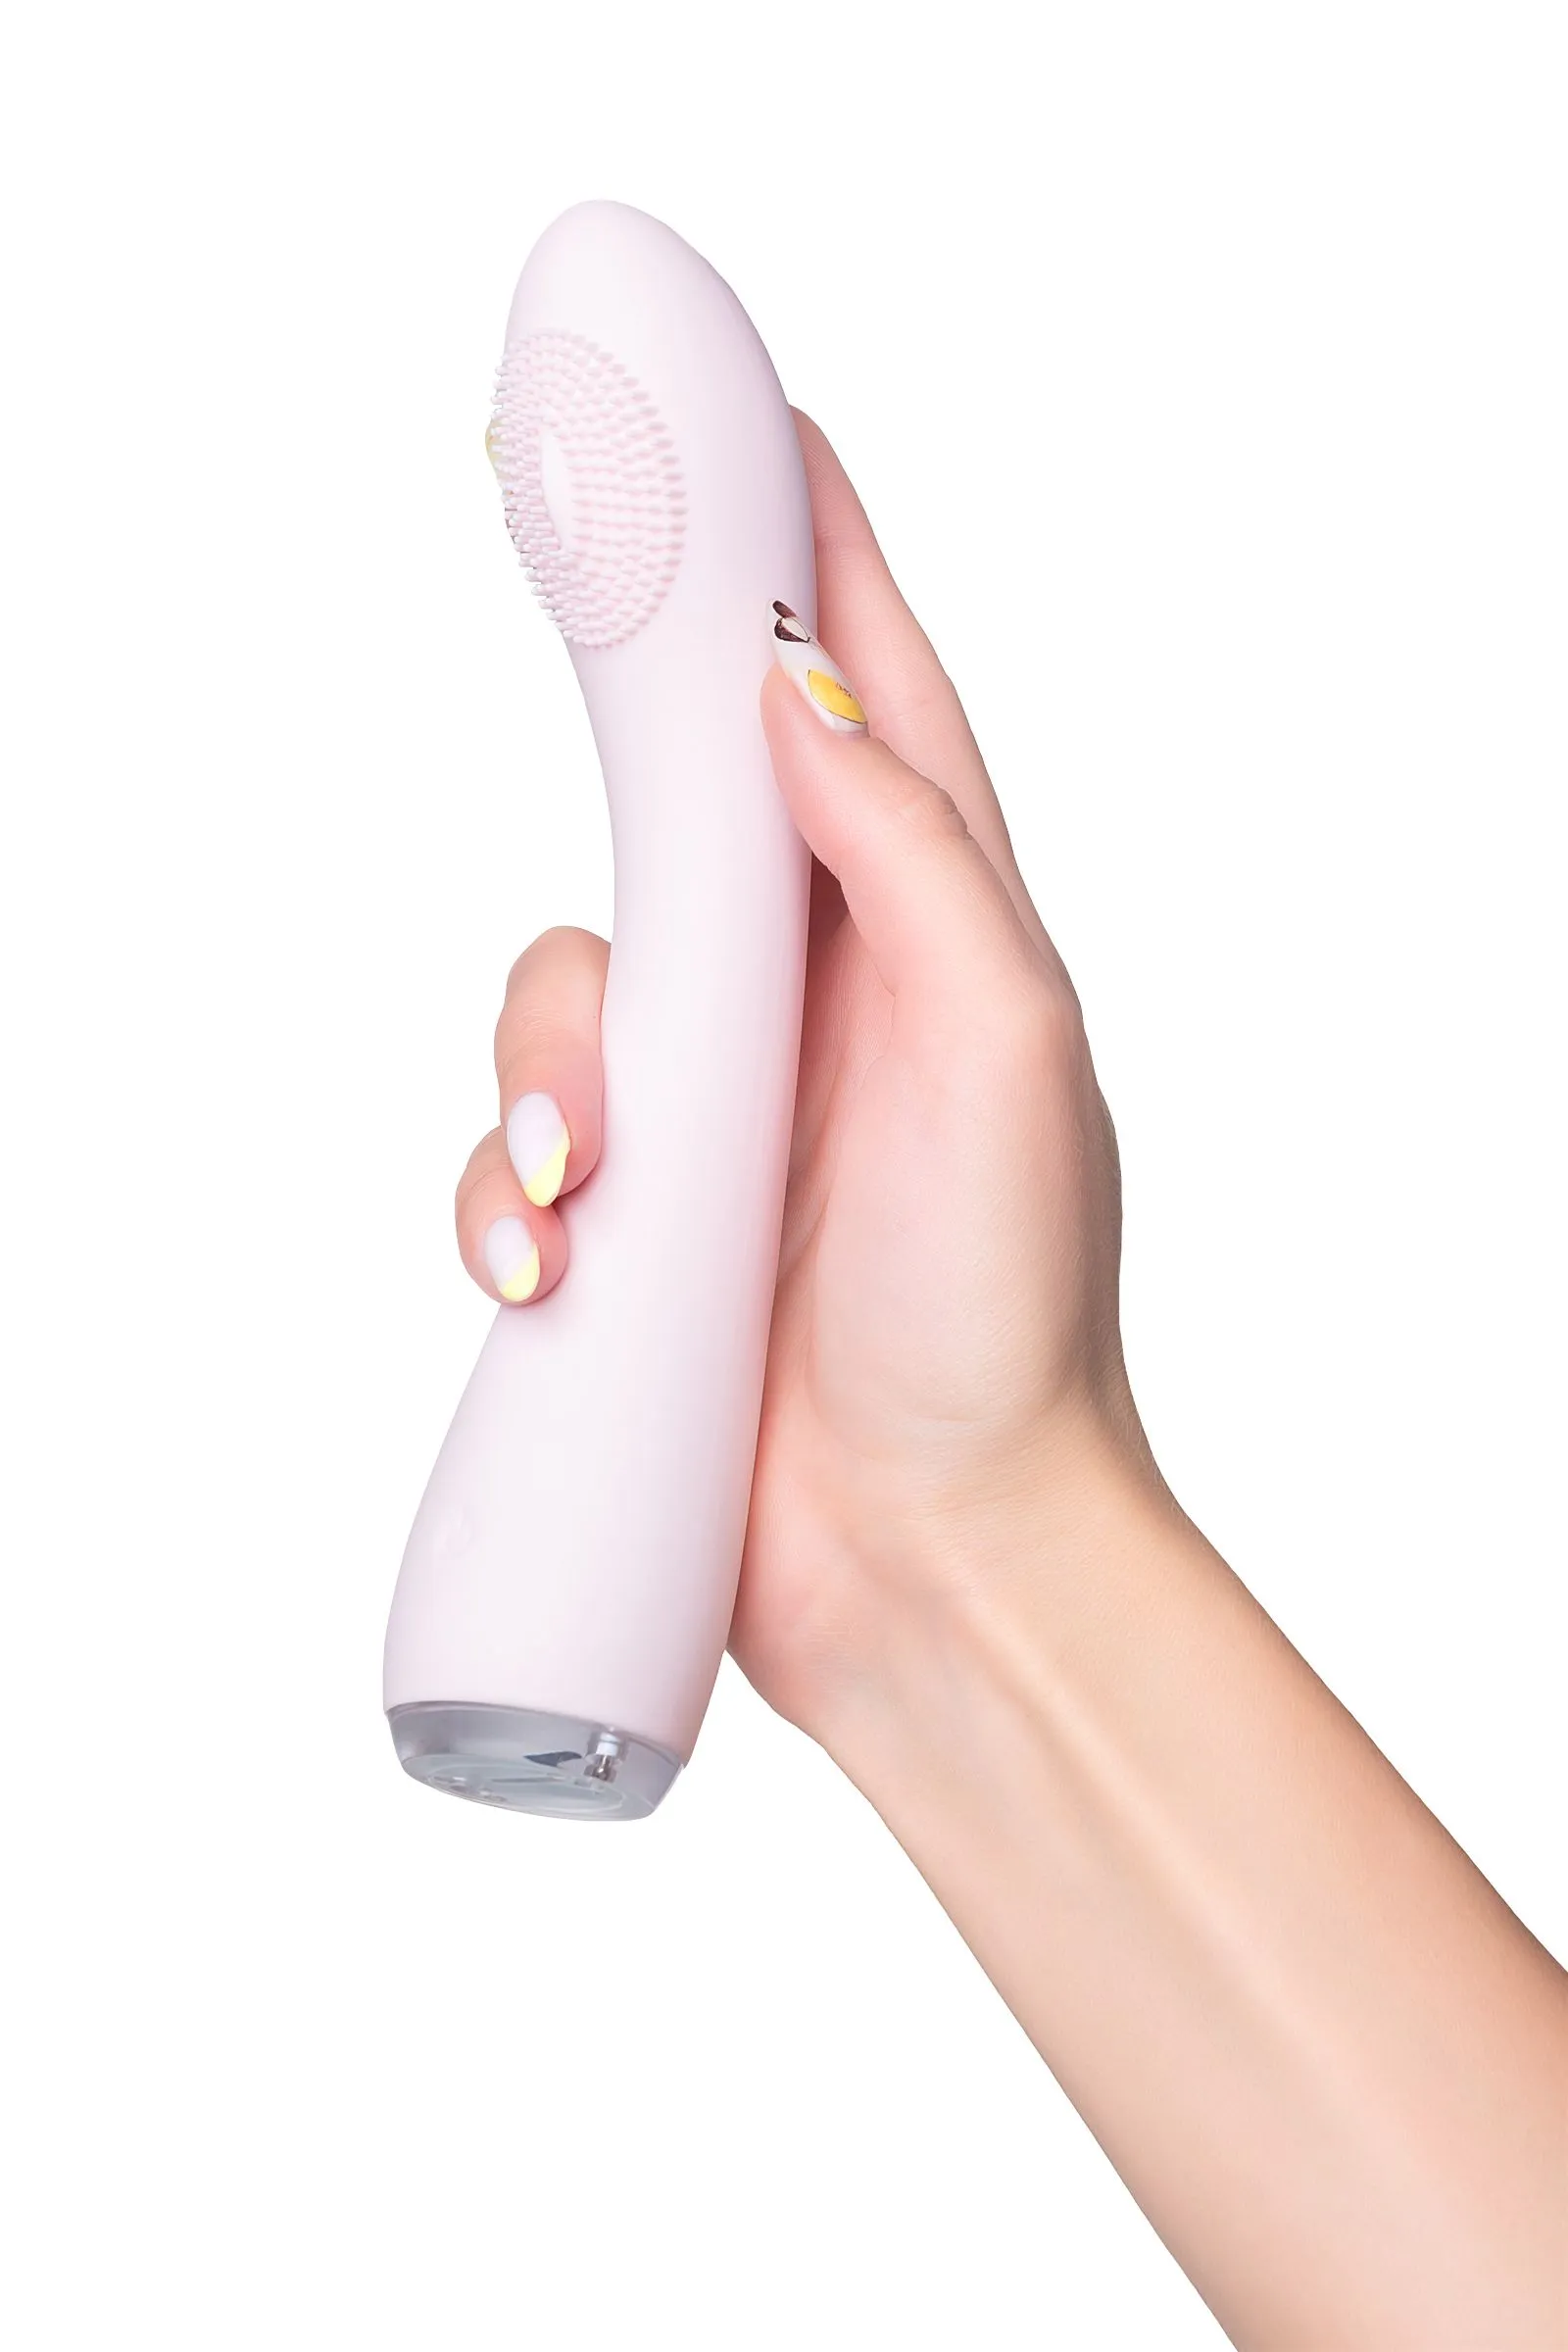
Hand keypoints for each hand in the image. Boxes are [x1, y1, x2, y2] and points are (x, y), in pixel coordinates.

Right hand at [456, 413, 1153, 1738]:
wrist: (942, 1558)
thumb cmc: (1009, 1316)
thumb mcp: (1007, 1052)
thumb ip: (911, 857)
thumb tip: (799, 695)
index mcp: (927, 932)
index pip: (867, 690)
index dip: (813, 547)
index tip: (756, 419)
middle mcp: (814, 998)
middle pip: (675, 809)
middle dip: (621, 763)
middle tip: (553, 617)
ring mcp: (716, 1111)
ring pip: (557, 990)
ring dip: (548, 1074)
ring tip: (598, 1186)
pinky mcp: (633, 1220)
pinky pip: (509, 1150)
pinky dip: (501, 1195)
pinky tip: (553, 1266)